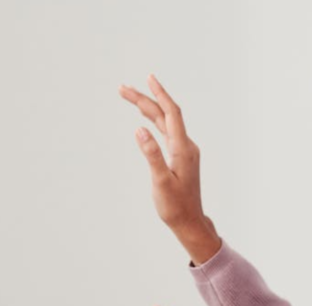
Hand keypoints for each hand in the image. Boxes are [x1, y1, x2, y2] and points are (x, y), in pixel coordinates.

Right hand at [119, 75, 220, 265]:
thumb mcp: (161, 182)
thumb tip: (139, 129)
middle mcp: (185, 145)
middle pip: (164, 114)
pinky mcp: (180, 156)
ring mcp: (184, 150)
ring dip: (147, 108)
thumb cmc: (175, 206)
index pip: (171, 113)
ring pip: (164, 122)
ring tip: (129, 96)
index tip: (148, 78)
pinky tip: (145, 118)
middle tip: (122, 88)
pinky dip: (154, 120)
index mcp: (182, 148)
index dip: (160, 94)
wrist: (189, 221)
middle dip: (144, 99)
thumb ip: (151, 154)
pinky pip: (166, 131)